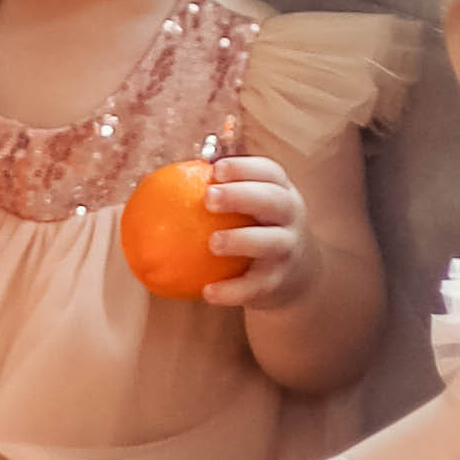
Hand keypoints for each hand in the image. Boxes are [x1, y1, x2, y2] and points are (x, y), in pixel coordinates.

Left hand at [201, 157, 322, 309]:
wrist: (295, 273)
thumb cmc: (258, 226)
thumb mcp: (252, 205)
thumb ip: (220, 189)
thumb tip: (164, 178)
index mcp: (281, 191)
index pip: (269, 172)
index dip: (244, 167)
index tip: (215, 169)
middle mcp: (290, 217)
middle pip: (273, 201)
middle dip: (242, 196)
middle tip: (208, 197)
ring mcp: (287, 249)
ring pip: (271, 242)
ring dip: (242, 240)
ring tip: (212, 243)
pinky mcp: (278, 281)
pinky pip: (256, 286)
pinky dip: (233, 291)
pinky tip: (208, 292)